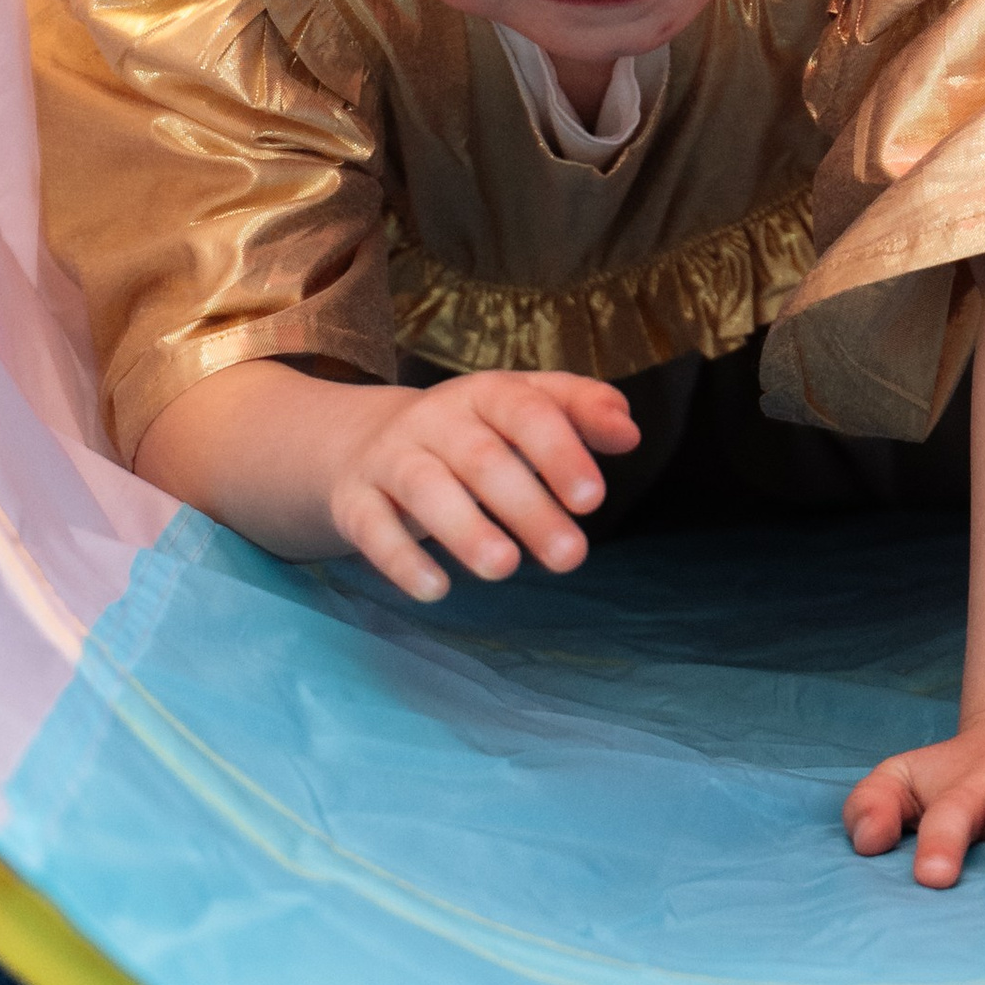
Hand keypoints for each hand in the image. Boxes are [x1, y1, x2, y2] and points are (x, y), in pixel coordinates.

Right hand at [325, 367, 637, 602]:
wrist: (359, 442)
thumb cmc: (471, 433)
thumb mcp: (523, 409)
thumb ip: (580, 412)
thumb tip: (629, 431)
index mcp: (485, 394)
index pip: (526, 410)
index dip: (559, 452)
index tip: (593, 500)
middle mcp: (435, 420)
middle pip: (481, 457)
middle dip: (527, 507)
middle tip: (570, 557)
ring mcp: (390, 458)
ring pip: (424, 488)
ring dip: (464, 529)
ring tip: (504, 568)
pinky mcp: (355, 501)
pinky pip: (372, 527)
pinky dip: (401, 559)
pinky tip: (435, 590)